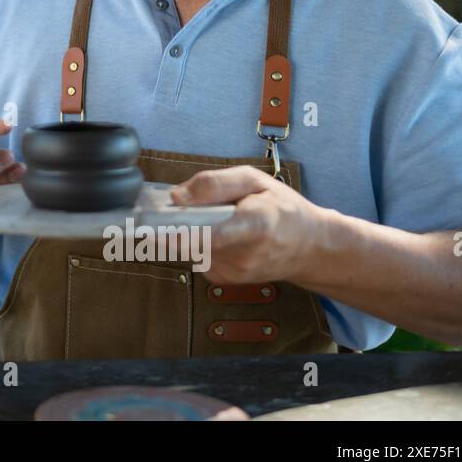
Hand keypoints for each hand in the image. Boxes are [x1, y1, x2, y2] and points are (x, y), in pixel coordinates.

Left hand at [169, 165, 329, 283]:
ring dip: (185, 232)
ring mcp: (234, 273)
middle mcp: (243, 256)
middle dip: (172, 225)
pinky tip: (213, 233)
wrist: (310, 248)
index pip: (210, 234)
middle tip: (159, 211)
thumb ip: (215, 184)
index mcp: (255, 226)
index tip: (151, 224)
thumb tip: (177, 196)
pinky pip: (195, 256)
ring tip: (205, 217)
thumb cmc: (284, 209)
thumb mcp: (254, 180)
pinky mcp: (225, 280)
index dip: (177, 230)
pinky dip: (196, 243)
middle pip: (190, 240)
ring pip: (188, 248)